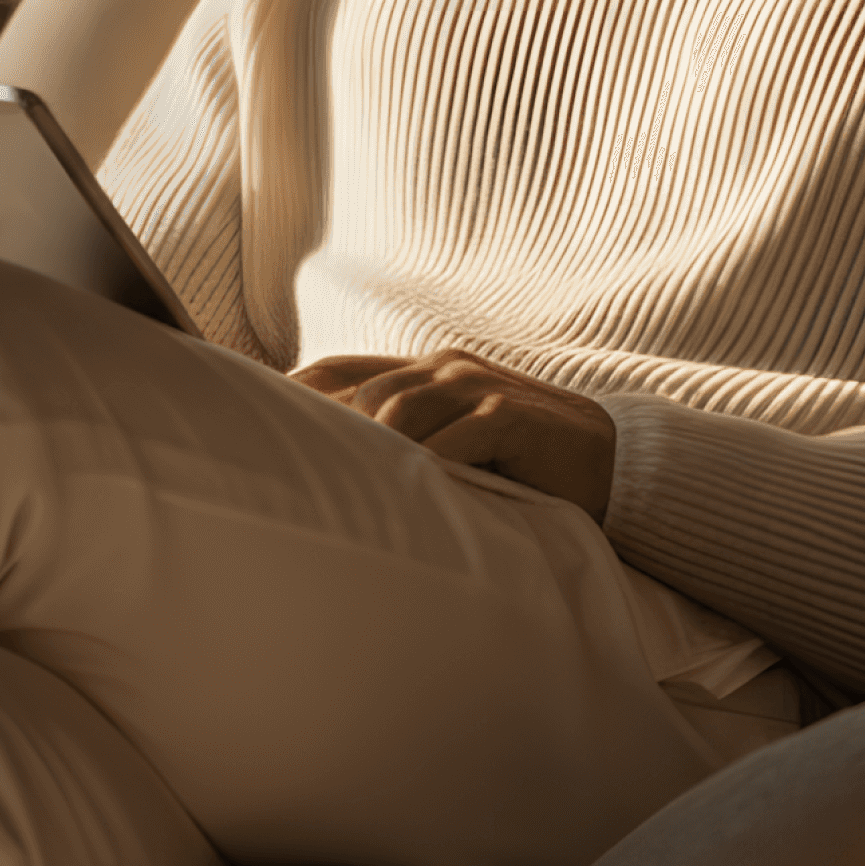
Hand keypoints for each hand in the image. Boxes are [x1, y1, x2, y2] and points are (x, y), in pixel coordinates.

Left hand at [290, 348, 617, 519]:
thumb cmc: (526, 461)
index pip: (340, 370)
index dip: (293, 391)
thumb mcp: (458, 443)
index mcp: (426, 370)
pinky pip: (453, 438)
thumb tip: (336, 470)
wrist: (616, 463)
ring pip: (398, 409)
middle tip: (289, 478)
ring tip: (343, 495)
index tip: (248, 421)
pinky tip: (410, 497)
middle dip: (325, 432)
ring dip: (370, 452)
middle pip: (361, 391)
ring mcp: (477, 387)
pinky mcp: (508, 415)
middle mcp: (445, 368)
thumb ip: (410, 443)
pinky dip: (428, 465)